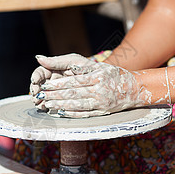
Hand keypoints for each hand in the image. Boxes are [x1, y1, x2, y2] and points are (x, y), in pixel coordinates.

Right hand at [30, 54, 90, 109]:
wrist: (105, 81)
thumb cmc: (88, 68)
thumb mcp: (74, 61)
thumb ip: (57, 61)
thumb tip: (38, 58)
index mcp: (54, 70)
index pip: (40, 73)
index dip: (35, 77)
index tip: (34, 82)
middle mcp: (54, 82)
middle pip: (39, 87)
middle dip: (36, 91)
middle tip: (36, 95)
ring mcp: (57, 93)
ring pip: (44, 97)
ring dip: (40, 100)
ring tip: (40, 104)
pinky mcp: (63, 103)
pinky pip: (53, 106)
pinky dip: (48, 107)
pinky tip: (46, 108)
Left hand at [31, 53, 150, 117]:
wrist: (133, 88)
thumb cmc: (111, 74)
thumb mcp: (94, 64)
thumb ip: (70, 62)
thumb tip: (44, 59)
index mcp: (98, 76)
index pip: (73, 81)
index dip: (58, 84)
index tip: (45, 84)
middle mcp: (100, 89)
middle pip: (73, 94)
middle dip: (55, 95)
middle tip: (41, 95)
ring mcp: (101, 102)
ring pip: (77, 105)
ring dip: (60, 105)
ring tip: (47, 104)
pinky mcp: (102, 112)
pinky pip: (84, 114)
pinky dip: (71, 114)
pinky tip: (60, 112)